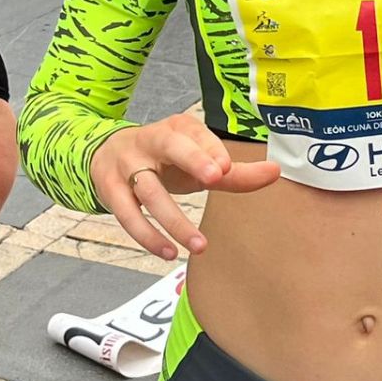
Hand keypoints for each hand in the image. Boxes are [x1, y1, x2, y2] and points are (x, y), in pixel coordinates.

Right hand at [89, 113, 279, 260]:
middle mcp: (150, 141)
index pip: (195, 133)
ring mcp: (127, 165)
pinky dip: (147, 236)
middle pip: (169, 146)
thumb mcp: (197, 161)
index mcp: (176, 129)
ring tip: (199, 246)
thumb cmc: (165, 159)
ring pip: (149, 191)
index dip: (210, 148)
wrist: (105, 151)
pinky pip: (127, 216)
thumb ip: (234, 173)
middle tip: (215, 177)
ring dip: (173, 220)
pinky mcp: (110, 190)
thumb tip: (275, 172)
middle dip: (192, 158)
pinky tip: (168, 252)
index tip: (226, 167)